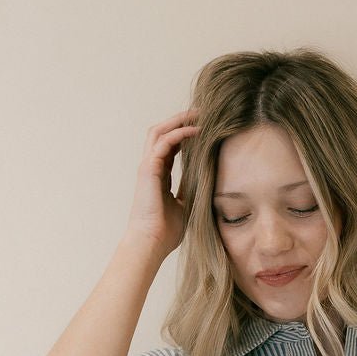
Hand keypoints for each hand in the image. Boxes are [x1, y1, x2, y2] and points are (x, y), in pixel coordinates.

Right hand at [122, 108, 199, 258]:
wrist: (152, 243)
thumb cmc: (167, 231)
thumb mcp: (186, 206)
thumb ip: (192, 190)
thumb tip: (209, 183)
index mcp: (158, 174)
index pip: (170, 146)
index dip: (185, 134)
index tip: (204, 127)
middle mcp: (151, 166)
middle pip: (162, 132)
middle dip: (180, 119)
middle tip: (201, 113)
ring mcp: (147, 166)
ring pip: (159, 131)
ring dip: (178, 120)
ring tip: (198, 115)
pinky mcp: (148, 169)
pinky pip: (163, 142)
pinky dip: (179, 133)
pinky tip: (195, 131)